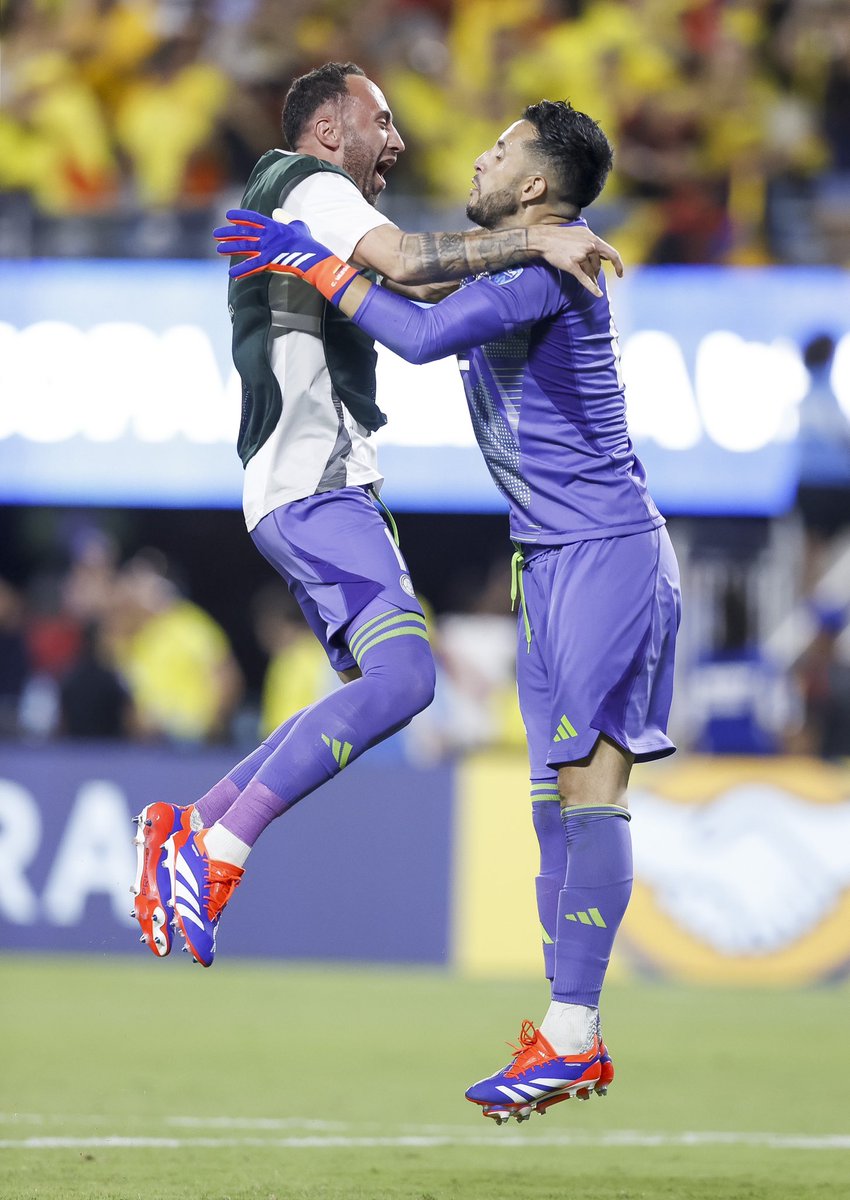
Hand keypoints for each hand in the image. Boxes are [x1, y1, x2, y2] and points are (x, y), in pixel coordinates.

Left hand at [212, 208, 360, 303]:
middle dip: (229, 233)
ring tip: (219, 249)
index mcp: (274, 226)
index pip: (253, 218)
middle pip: (244, 233)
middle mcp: (268, 236)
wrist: (314, 257)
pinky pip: (252, 266)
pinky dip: (242, 270)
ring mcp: (268, 249)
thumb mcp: (298, 225)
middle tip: (216, 234)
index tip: (228, 216)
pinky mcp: (270, 262)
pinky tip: (232, 273)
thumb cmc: (308, 243)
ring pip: (244, 247)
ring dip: (230, 248)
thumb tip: (277, 213)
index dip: (240, 216)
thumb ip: (286, 219)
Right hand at [532, 225, 622, 297]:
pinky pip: (584, 279)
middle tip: (593, 276)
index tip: (620, 273)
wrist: (544, 239)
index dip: (618, 265)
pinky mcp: (572, 265)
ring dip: (591, 279)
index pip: (612, 253)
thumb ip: (592, 241)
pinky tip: (598, 294)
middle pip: (598, 265)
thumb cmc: (561, 236)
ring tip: (588, 281)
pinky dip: (592, 288)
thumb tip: (601, 251)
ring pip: (590, 272)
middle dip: (596, 272)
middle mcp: (589, 246)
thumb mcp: (581, 233)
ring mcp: (581, 256)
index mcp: (593, 239)